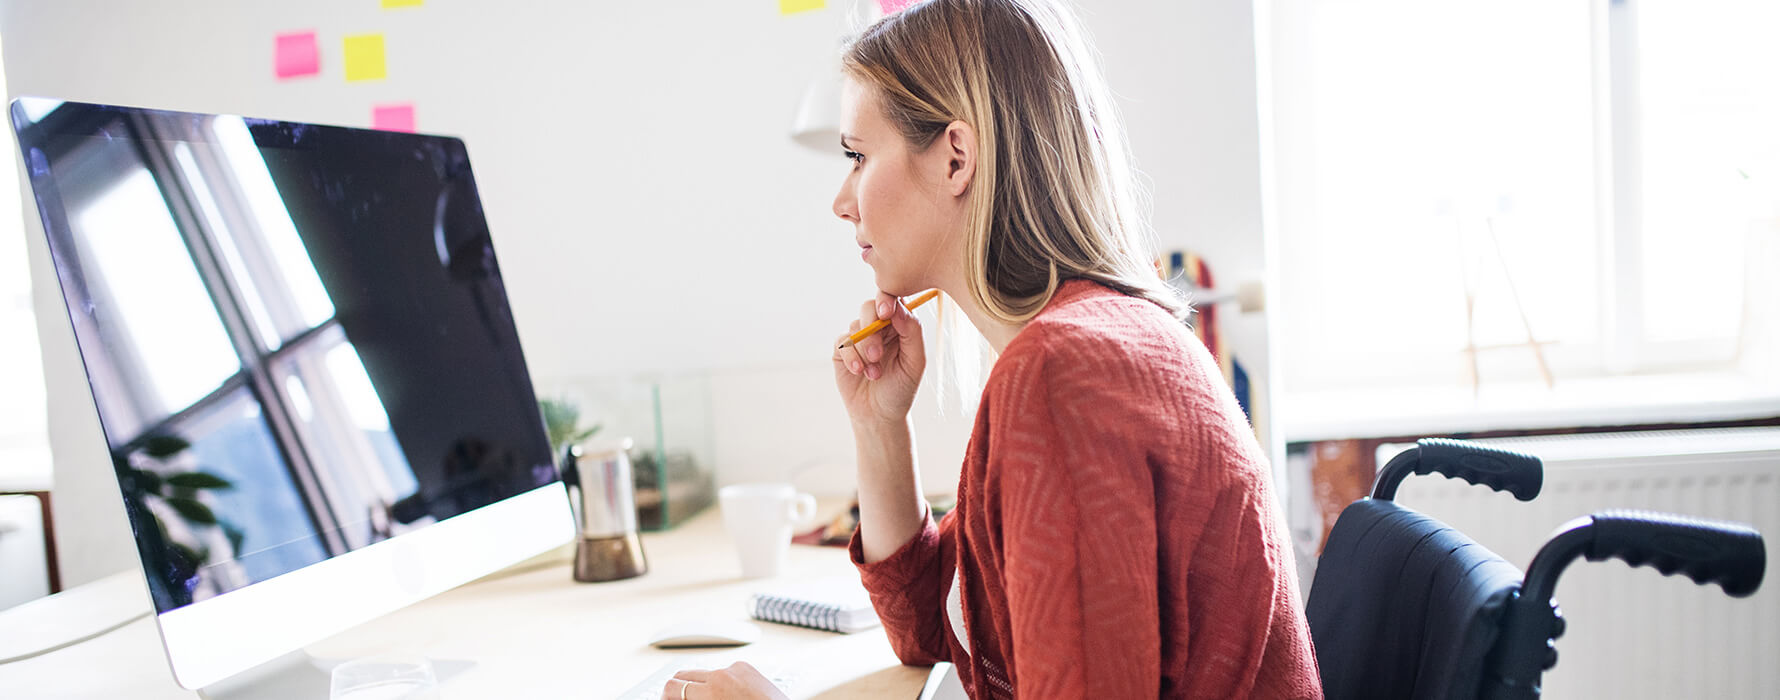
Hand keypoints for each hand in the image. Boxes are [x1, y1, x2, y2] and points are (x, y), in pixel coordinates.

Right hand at [660, 662, 788, 699]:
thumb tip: (679, 699)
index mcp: (711, 691)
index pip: (672, 686)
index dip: (665, 696)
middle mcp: (721, 675)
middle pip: (684, 674)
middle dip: (679, 689)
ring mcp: (735, 668)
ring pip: (704, 673)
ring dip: (700, 686)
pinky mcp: (746, 667)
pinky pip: (724, 671)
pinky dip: (721, 682)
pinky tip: (729, 696)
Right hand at [832, 291, 926, 425]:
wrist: (880, 415)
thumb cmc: (901, 388)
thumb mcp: (915, 362)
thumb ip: (912, 332)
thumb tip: (898, 308)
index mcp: (899, 326)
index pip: (893, 301)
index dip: (887, 301)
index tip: (886, 312)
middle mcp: (878, 328)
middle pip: (869, 308)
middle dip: (871, 330)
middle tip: (877, 354)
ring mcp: (859, 338)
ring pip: (855, 327)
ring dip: (864, 351)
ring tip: (874, 374)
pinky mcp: (842, 351)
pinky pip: (842, 342)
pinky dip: (851, 356)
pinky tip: (858, 371)